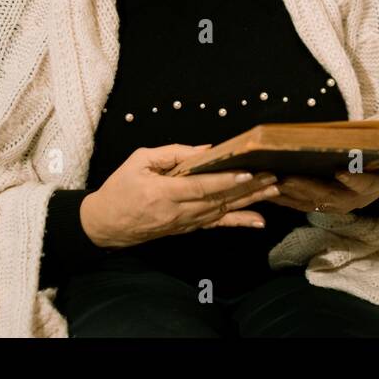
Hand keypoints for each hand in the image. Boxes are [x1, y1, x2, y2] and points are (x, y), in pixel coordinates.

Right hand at [80, 143, 279, 247]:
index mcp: (162, 193)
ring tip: (273, 191)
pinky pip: (216, 225)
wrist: (105, 224)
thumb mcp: (139, 160)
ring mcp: (183, 223)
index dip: (225, 181)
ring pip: (222, 212)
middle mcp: (176, 212)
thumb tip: (205, 149)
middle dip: (248, 189)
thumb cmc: (120, 188)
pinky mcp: (186, 229)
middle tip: (273, 178)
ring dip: (249, 202)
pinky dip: (239, 223)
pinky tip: (258, 222)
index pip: (200, 187)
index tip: (247, 174)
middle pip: (218, 200)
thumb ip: (172, 154)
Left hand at [264, 123, 378, 214]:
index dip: (353, 181)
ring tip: (272, 182)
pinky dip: (282, 198)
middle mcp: (355, 200)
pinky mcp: (319, 206)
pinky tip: (265, 188)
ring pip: (310, 204)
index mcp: (374, 186)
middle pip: (330, 197)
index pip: (365, 185)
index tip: (341, 172)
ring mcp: (336, 205)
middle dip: (308, 188)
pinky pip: (298, 205)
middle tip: (289, 177)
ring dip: (290, 195)